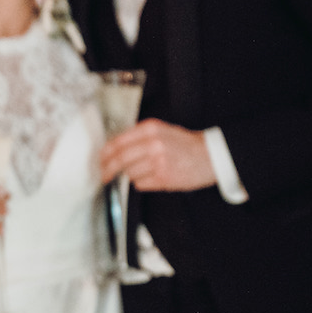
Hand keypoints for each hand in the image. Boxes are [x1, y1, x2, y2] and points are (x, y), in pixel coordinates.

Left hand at [100, 119, 216, 191]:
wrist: (211, 156)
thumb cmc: (185, 145)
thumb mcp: (162, 132)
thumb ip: (138, 138)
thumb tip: (113, 150)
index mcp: (150, 129)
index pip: (118, 142)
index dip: (105, 154)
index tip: (100, 161)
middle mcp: (153, 143)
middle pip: (120, 159)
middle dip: (108, 170)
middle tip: (104, 175)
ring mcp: (158, 161)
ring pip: (130, 173)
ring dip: (132, 175)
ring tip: (147, 171)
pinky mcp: (163, 177)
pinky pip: (141, 184)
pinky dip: (143, 183)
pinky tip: (155, 177)